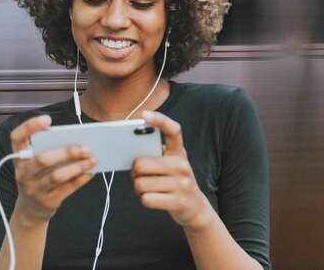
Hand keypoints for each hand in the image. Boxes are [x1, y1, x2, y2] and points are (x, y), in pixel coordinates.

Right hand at [10, 115, 96, 223]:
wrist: (30, 209)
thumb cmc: (37, 176)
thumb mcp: (33, 163)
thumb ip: (47, 149)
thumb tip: (75, 139)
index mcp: (18, 157)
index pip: (17, 138)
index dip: (29, 127)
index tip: (47, 119)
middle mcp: (22, 173)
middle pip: (43, 159)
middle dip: (67, 152)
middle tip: (86, 147)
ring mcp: (33, 189)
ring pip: (56, 176)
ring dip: (77, 166)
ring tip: (93, 159)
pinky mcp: (47, 202)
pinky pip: (66, 189)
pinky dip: (81, 179)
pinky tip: (91, 171)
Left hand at [132, 111, 212, 230]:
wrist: (195, 208)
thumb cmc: (174, 181)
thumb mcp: (170, 164)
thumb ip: (155, 154)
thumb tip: (128, 147)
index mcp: (179, 152)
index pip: (173, 130)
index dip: (159, 120)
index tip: (144, 115)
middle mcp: (182, 165)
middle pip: (140, 164)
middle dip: (134, 172)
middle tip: (140, 175)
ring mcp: (182, 184)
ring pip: (140, 184)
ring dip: (138, 188)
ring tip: (149, 188)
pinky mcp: (178, 202)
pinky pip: (146, 198)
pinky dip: (144, 199)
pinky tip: (154, 198)